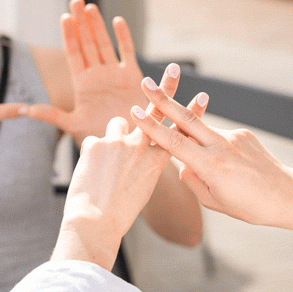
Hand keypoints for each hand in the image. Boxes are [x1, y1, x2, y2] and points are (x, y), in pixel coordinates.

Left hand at [23, 0, 145, 143]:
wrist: (127, 145)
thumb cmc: (100, 137)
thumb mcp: (73, 125)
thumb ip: (52, 115)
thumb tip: (26, 109)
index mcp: (82, 84)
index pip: (73, 54)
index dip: (69, 36)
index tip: (64, 17)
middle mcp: (97, 75)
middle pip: (87, 43)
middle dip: (81, 22)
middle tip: (76, 1)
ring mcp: (115, 74)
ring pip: (105, 44)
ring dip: (98, 26)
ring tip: (90, 7)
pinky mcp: (133, 77)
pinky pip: (127, 53)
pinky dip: (123, 37)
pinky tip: (117, 20)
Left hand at [50, 65, 207, 268]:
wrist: (95, 222)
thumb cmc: (119, 212)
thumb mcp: (142, 189)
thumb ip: (144, 166)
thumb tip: (137, 154)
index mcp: (156, 162)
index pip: (178, 132)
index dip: (190, 114)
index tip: (202, 98)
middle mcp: (141, 147)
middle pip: (156, 111)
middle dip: (164, 89)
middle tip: (173, 69)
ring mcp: (119, 142)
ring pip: (118, 123)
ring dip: (114, 135)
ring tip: (105, 161)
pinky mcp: (97, 142)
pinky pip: (93, 141)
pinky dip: (91, 155)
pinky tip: (90, 173)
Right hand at [130, 77, 292, 227]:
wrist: (288, 195)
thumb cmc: (250, 206)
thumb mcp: (214, 202)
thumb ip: (193, 181)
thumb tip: (182, 165)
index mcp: (210, 165)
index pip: (173, 142)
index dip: (151, 126)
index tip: (135, 110)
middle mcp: (220, 146)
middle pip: (185, 118)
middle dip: (163, 99)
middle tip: (146, 82)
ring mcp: (233, 137)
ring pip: (203, 131)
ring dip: (191, 134)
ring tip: (208, 161)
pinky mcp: (244, 134)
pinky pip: (220, 138)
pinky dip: (216, 149)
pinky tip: (232, 168)